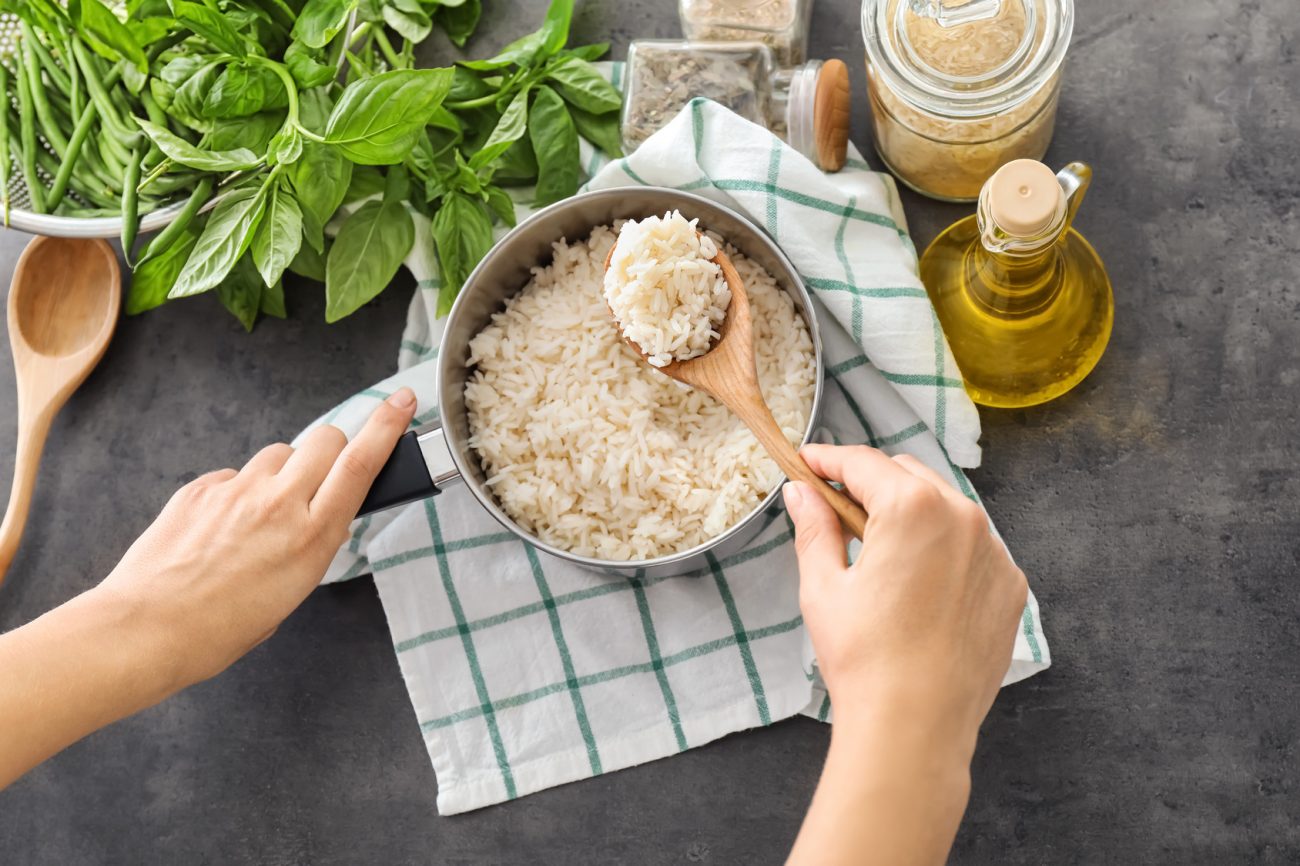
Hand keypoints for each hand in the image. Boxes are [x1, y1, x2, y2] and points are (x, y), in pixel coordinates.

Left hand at [95, 388, 417, 691]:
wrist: (148, 628)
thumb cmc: (220, 627)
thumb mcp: (293, 591)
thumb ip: (312, 543)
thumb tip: (315, 518)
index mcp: (312, 537)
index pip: (360, 464)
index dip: (386, 427)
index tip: (402, 403)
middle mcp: (279, 504)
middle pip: (324, 440)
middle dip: (332, 448)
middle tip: (322, 474)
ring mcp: (237, 490)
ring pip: (278, 454)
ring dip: (282, 472)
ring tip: (261, 515)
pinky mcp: (201, 488)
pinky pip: (234, 475)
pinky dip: (237, 493)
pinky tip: (222, 528)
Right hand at [784, 444, 1027, 865]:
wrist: (916, 726)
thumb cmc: (865, 659)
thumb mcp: (823, 587)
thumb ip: (814, 528)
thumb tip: (801, 493)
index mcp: (913, 508)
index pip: (863, 463)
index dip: (828, 460)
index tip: (807, 463)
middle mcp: (964, 517)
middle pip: (908, 476)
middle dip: (870, 483)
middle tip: (834, 505)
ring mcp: (995, 551)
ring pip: (945, 506)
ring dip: (910, 511)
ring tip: (877, 545)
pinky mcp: (1010, 584)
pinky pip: (974, 545)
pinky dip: (945, 547)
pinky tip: (918, 579)